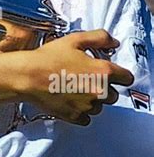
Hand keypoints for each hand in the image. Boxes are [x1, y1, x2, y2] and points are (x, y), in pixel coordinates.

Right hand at [0, 29, 133, 125]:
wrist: (28, 76)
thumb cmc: (49, 57)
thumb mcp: (75, 39)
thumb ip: (100, 38)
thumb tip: (114, 43)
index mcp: (103, 71)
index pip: (127, 78)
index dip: (120, 74)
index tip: (112, 73)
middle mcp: (100, 91)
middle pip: (115, 95)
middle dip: (105, 87)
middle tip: (87, 78)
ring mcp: (88, 106)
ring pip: (100, 107)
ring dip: (92, 100)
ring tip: (76, 88)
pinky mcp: (75, 116)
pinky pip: (86, 118)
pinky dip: (81, 111)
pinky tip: (70, 100)